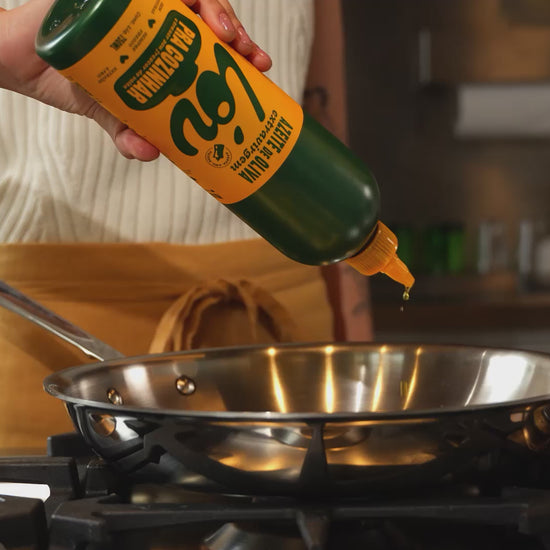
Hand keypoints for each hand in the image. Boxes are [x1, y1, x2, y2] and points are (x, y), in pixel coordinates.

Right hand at [0, 0, 271, 160]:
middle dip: (234, 30)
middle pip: (209, 15)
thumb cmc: (76, 81)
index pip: (212, 45)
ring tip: (222, 32)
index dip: (240, 52)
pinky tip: (187, 4)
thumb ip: (130, 133)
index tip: (259, 66)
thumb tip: (150, 154)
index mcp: (165, 47)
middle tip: (245, 53)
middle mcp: (157, 17)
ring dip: (212, 7)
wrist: (24, 57)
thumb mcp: (111, 113)